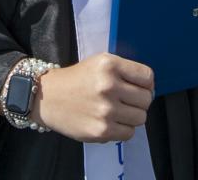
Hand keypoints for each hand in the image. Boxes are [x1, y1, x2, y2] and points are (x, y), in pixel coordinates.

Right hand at [32, 53, 153, 142]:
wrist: (48, 97)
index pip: (148, 77)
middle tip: (126, 101)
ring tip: (117, 112)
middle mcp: (109, 86)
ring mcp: (106, 110)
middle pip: (146, 99)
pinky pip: (129, 133)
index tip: (138, 88)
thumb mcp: (100, 63)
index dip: (146, 84)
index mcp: (110, 65)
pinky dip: (123, 129)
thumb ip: (125, 72)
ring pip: (141, 118)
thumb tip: (149, 89)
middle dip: (139, 101)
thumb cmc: (77, 79)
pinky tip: (111, 122)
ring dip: (132, 116)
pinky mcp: (101, 131)